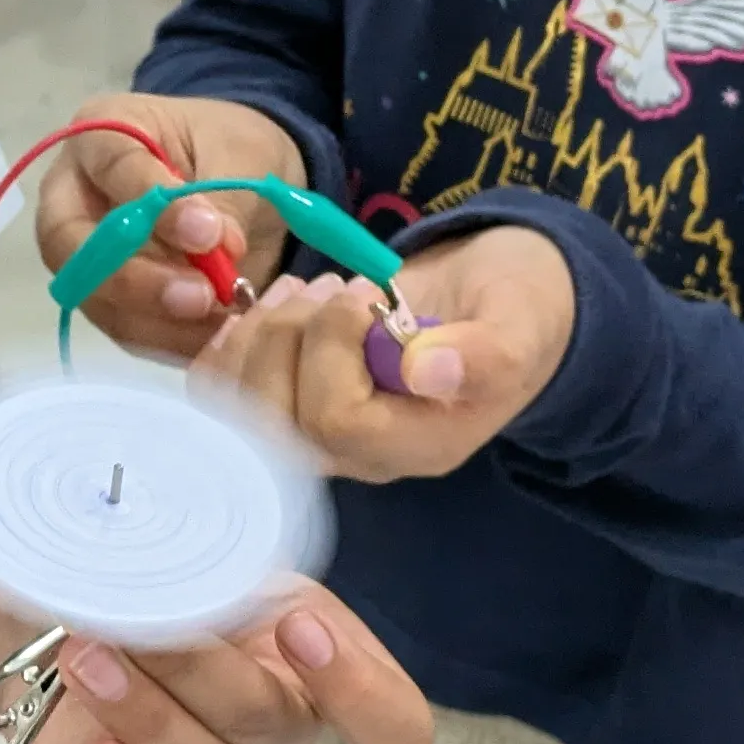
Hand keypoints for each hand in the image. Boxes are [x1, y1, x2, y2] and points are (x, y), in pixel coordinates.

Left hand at [20, 584, 430, 743]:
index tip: (297, 628)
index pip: (392, 718)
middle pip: (266, 723)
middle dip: (196, 666)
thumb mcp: (208, 547)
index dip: (362, 692)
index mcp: (318, 665)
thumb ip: (234, 552)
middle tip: (134, 621)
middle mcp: (275, 733)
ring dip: (141, 711)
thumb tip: (223, 542)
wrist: (64, 613)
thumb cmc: (156, 579)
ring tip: (85, 655)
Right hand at [33, 93, 305, 359]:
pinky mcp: (106, 297)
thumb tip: (218, 248)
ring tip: (222, 320)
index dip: (148, 201)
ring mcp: (83, 253)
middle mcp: (73, 195)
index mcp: (100, 134)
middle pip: (71, 244)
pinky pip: (123, 328)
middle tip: (201, 295)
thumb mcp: (238, 155)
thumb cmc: (229, 148)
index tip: (207, 233)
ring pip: (93, 296)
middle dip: (134, 278)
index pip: (108, 167)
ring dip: (157, 319)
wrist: (240, 180)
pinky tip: (214, 338)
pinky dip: (168, 341)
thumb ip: (222, 197)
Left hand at [202, 226, 577, 481]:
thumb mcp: (517, 325)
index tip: (365, 296)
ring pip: (238, 411)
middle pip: (274, 424)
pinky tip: (257, 309)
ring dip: (255, 335)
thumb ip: (484, 355)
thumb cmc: (510, 312)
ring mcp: (320, 436)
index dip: (330, 348)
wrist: (492, 305)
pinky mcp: (291, 405)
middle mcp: (360, 457)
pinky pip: (225, 398)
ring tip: (303, 290)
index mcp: (418, 446)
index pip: (335, 421)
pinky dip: (228, 346)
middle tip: (329, 286)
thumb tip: (426, 371)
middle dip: (283, 337)